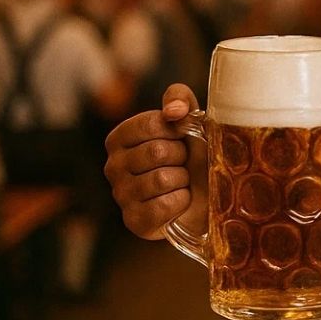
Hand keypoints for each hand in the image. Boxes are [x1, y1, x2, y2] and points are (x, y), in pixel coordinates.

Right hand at [104, 84, 207, 240]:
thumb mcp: (191, 119)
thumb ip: (180, 99)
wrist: (208, 193)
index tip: (182, 138)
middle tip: (183, 162)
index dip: (178, 130)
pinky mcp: (135, 221)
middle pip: (157, 151)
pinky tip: (180, 199)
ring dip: (183, 179)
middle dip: (182, 156)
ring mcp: (120, 195)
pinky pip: (164, 206)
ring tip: (181, 181)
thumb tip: (173, 110)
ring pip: (162, 179)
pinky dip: (182, 201)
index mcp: (119, 137)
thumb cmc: (195, 152)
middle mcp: (112, 166)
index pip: (152, 124)